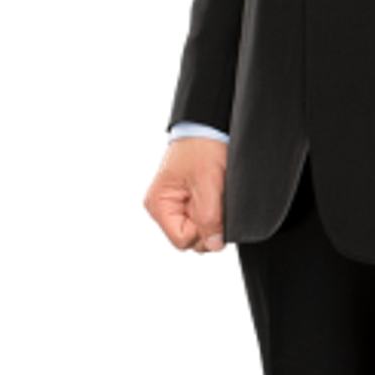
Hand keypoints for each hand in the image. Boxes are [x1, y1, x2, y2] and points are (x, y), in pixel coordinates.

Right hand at [139, 139, 228, 256]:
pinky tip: (210, 201)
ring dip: (207, 223)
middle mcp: (157, 209)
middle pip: (185, 242)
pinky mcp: (178, 205)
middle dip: (205, 231)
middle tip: (217, 207)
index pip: (181, 242)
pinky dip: (206, 217)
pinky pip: (193, 223)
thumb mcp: (209, 182)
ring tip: (213, 200)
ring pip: (191, 234)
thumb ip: (210, 217)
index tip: (216, 218)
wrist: (204, 127)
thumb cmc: (201, 147)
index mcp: (157, 205)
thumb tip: (215, 247)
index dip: (203, 235)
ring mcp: (167, 208)